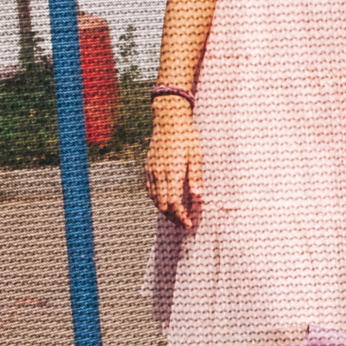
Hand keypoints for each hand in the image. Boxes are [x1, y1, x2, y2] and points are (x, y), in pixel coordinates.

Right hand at [145, 103, 202, 228]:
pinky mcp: (148, 168)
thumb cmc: (186, 137)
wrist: (168, 121)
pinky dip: (156, 201)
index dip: (180, 216)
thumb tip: (198, 196)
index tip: (188, 223)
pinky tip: (165, 204)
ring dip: (165, 211)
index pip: (173, 202)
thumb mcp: (196, 155)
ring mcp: (151, 171)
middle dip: (173, 218)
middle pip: (163, 204)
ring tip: (176, 218)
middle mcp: (159, 173)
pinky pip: (149, 190)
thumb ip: (196, 177)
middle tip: (184, 224)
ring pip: (154, 199)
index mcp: (173, 171)